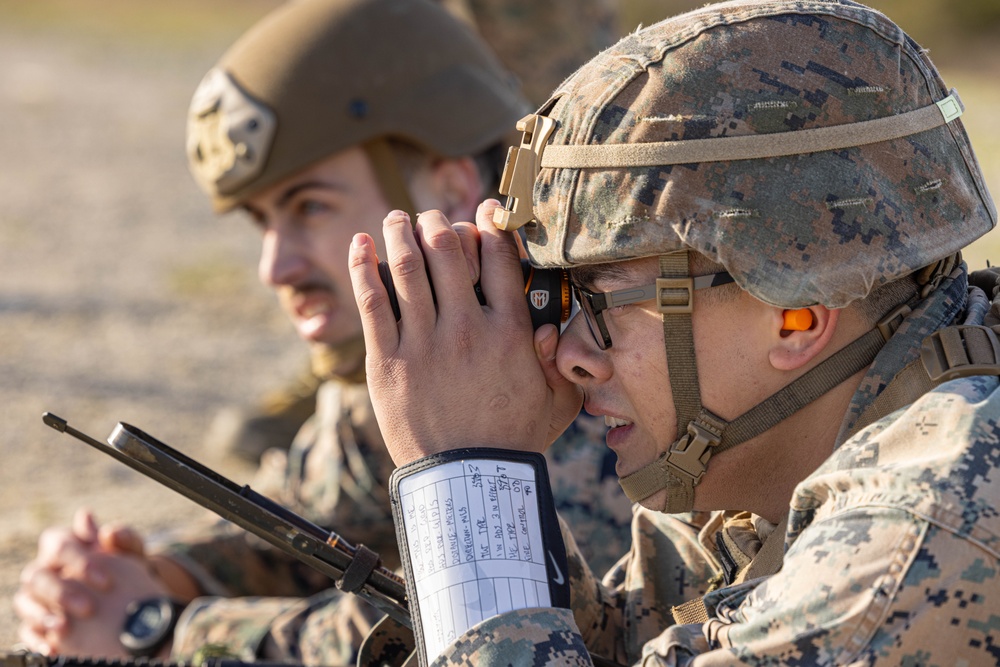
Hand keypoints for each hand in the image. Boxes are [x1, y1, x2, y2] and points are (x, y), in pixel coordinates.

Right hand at [14, 508, 171, 655]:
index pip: (56, 542)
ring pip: (25, 601)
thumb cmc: (130, 570)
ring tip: (65, 627)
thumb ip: (125, 539)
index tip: (106, 580)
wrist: (135, 601)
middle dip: (60, 591)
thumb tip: (108, 533)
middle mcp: (46, 569)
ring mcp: (38, 596)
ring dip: (43, 614)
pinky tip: (55, 645)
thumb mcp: (133, 555)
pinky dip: (38, 638)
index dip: (77, 559)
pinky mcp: (37, 622)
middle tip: (89, 608)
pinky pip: (27, 630)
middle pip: (36, 574)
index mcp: (66, 546)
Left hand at [349, 199, 580, 465]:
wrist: (468, 481)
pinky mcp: (388, 362)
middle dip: (438, 223)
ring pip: (407, 268)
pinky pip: (372, 302)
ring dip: (400, 233)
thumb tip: (551, 328)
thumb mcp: (557, 403)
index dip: (489, 227)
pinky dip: (363, 266)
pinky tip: (360, 243)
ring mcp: (424, 343)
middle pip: (447, 251)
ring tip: (397, 218)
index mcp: (508, 332)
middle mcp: (466, 328)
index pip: (498, 259)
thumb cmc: (513, 441)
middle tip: (430, 217)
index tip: (482, 214)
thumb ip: (562, 363)